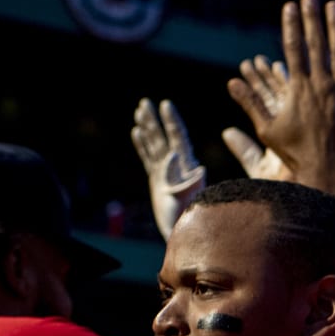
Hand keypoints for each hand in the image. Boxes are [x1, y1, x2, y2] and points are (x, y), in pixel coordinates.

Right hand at [130, 98, 207, 234]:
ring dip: (148, 128)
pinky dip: (142, 145)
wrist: (183, 233)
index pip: (178, 137)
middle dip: (155, 120)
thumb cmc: (189, 219)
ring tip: (140, 110)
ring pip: (155, 145)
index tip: (166, 104)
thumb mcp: (192, 202)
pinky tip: (136, 132)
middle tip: (145, 102)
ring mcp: (166, 173)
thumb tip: (198, 168)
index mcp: (187, 167)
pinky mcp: (158, 181)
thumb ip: (193, 185)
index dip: (172, 121)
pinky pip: (149, 158)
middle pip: (164, 138)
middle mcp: (177, 167)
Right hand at [225, 0, 334, 209]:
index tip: (289, 6)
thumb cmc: (295, 155)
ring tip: (334, 6)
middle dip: (312, 19)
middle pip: (316, 44)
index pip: (293, 49)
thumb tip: (231, 83)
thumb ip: (251, 103)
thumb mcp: (268, 130)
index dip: (291, 26)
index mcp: (299, 89)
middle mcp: (322, 85)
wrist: (327, 172)